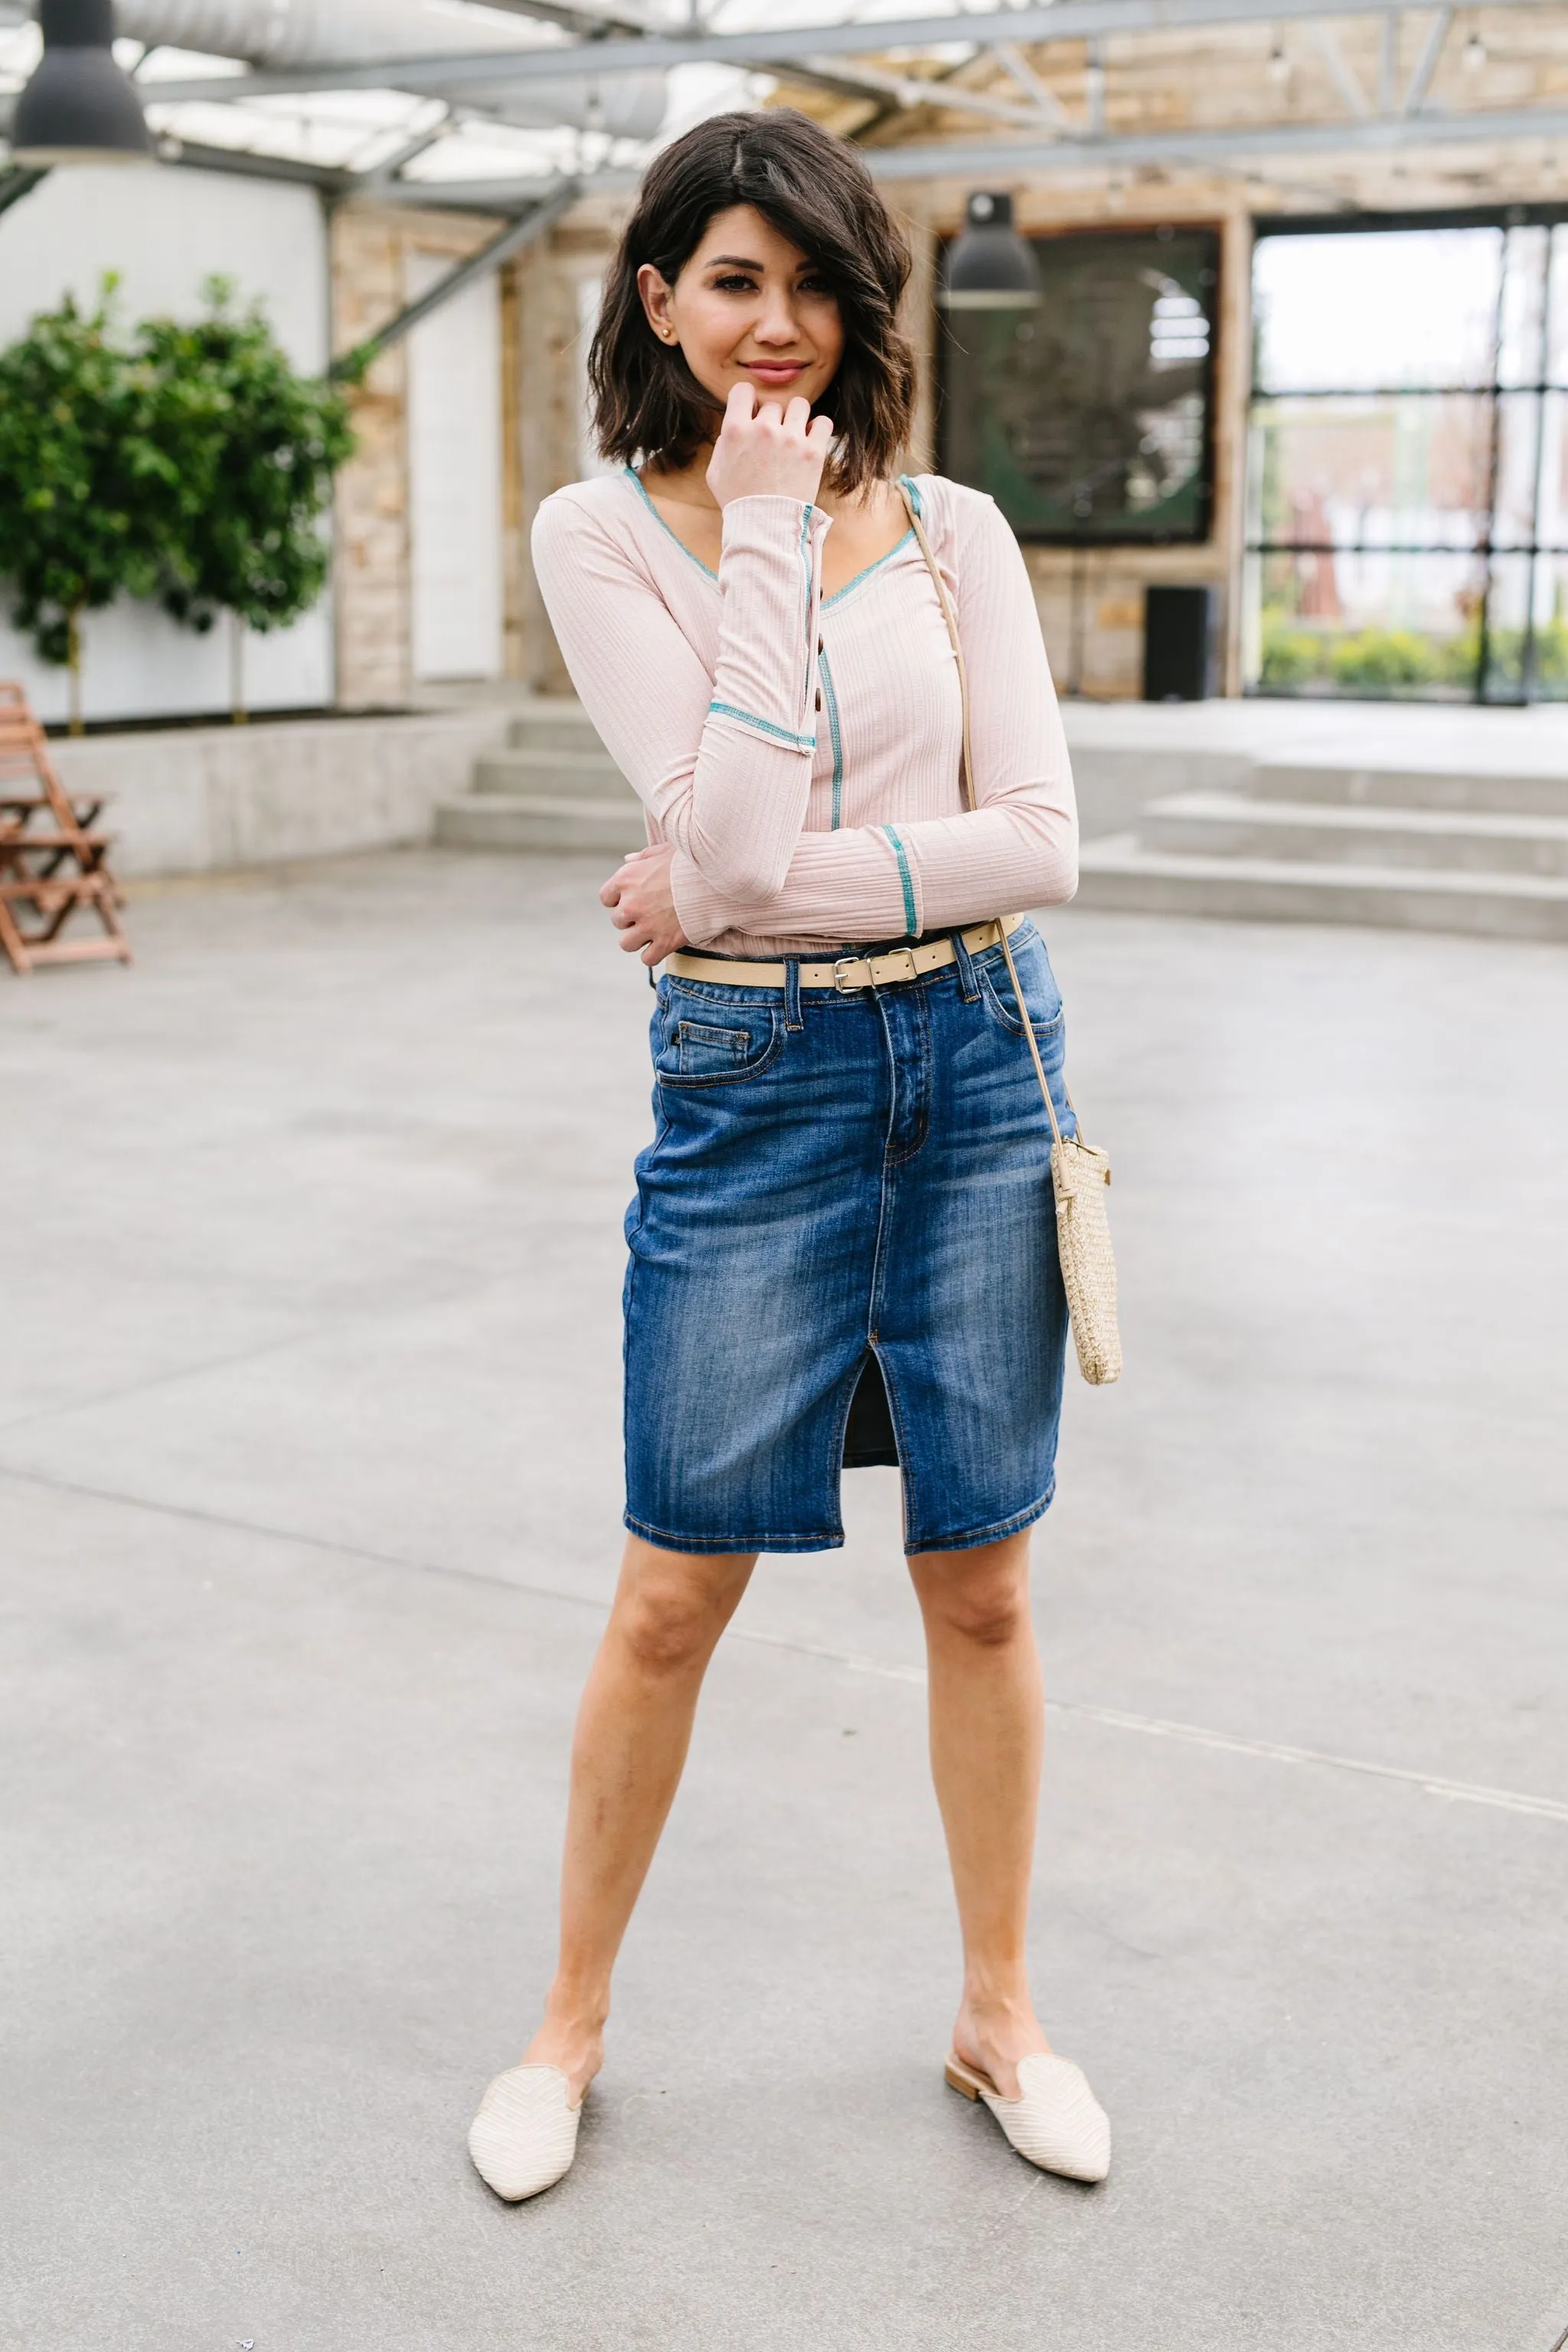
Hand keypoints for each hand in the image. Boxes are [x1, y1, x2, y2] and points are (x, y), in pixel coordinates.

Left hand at [600, 842, 687, 966]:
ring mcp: (647, 926)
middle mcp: (631, 904)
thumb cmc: (691, 863)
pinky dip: (654, 954)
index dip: (618, 899)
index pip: (606, 897)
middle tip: (651, 913)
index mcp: (627, 879)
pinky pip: (647, 958)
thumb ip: (643, 857)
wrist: (717, 880)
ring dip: (638, 939)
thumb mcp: (664, 850)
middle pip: (617, 921)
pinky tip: (663, 945)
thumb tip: (628, 861)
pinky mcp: (665, 943)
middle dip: (631, 919)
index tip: (633, 898)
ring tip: (653, 932)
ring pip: (626, 943)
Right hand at [706, 383, 833, 509]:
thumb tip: (735, 425)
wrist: (765, 527)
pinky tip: (811, 442)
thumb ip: (724, 443)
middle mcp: (763, 429)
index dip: (748, 400)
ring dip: (797, 419)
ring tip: (794, 438)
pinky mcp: (813, 452)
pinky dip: (819, 430)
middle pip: (772, 405)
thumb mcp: (716, 471)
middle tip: (773, 444)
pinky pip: (823, 422)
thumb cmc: (738, 501)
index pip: (743, 390)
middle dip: (773, 421)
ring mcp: (790, 439)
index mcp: (735, 430)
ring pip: (799, 406)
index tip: (753, 414)